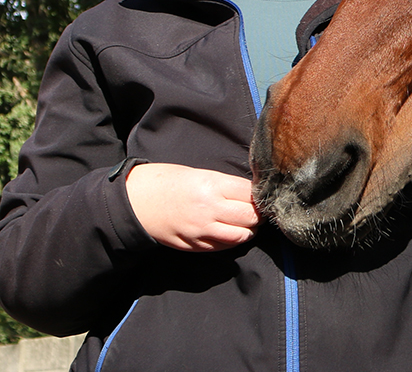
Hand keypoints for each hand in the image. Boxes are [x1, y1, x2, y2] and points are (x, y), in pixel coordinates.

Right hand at [125, 162, 260, 251]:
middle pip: (250, 217)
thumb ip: (225, 185)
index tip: (264, 193)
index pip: (251, 194)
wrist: (137, 201)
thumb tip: (251, 192)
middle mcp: (210, 210)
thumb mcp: (201, 173)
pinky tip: (233, 232)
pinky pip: (223, 247)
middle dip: (260, 214)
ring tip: (250, 222)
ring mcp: (202, 231)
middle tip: (262, 209)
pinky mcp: (194, 245)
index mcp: (212, 185)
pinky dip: (233, 240)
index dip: (261, 194)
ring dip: (249, 229)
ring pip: (241, 236)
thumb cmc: (169, 181)